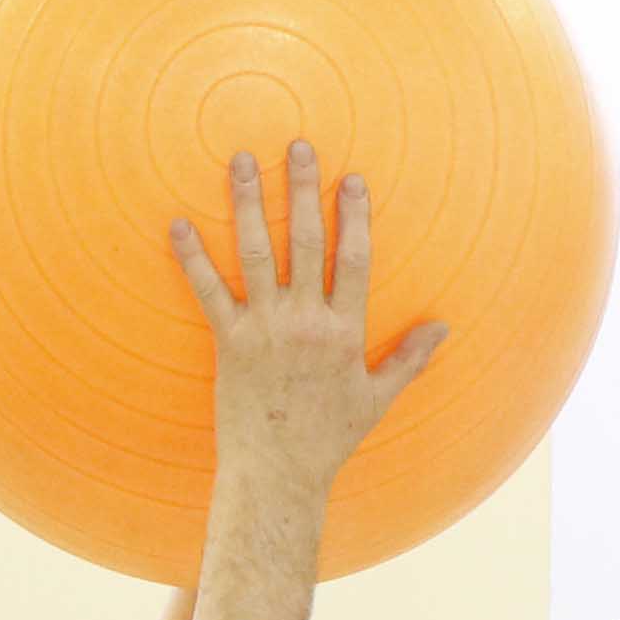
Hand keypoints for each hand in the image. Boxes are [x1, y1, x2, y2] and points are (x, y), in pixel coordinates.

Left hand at [170, 141, 447, 485]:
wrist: (277, 474)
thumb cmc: (328, 440)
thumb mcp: (377, 398)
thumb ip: (409, 358)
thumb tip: (443, 328)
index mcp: (344, 330)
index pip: (353, 258)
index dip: (353, 215)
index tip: (350, 178)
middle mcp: (305, 321)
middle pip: (305, 241)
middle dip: (301, 189)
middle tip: (297, 145)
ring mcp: (264, 329)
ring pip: (256, 253)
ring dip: (247, 203)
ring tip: (239, 161)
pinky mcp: (228, 344)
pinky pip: (207, 291)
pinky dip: (191, 258)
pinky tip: (176, 223)